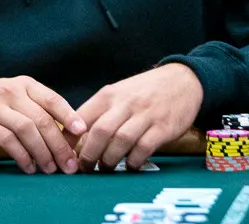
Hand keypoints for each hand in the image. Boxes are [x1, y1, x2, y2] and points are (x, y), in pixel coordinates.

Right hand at [0, 77, 86, 174]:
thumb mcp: (13, 97)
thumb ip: (35, 109)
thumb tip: (66, 134)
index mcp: (24, 84)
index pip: (52, 99)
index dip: (70, 115)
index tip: (82, 132)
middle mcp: (12, 92)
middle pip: (43, 119)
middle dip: (59, 144)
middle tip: (68, 164)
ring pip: (27, 130)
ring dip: (42, 152)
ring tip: (50, 169)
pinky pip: (8, 141)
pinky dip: (22, 156)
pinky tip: (29, 167)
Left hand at [74, 64, 201, 171]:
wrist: (183, 80)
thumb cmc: (145, 91)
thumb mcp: (119, 93)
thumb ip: (100, 112)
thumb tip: (74, 137)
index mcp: (109, 94)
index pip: (82, 116)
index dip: (70, 138)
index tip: (65, 154)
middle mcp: (126, 103)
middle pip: (100, 132)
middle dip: (88, 155)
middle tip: (85, 168)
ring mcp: (145, 115)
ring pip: (120, 141)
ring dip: (109, 160)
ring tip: (105, 168)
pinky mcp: (163, 127)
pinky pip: (143, 148)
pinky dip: (133, 160)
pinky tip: (130, 164)